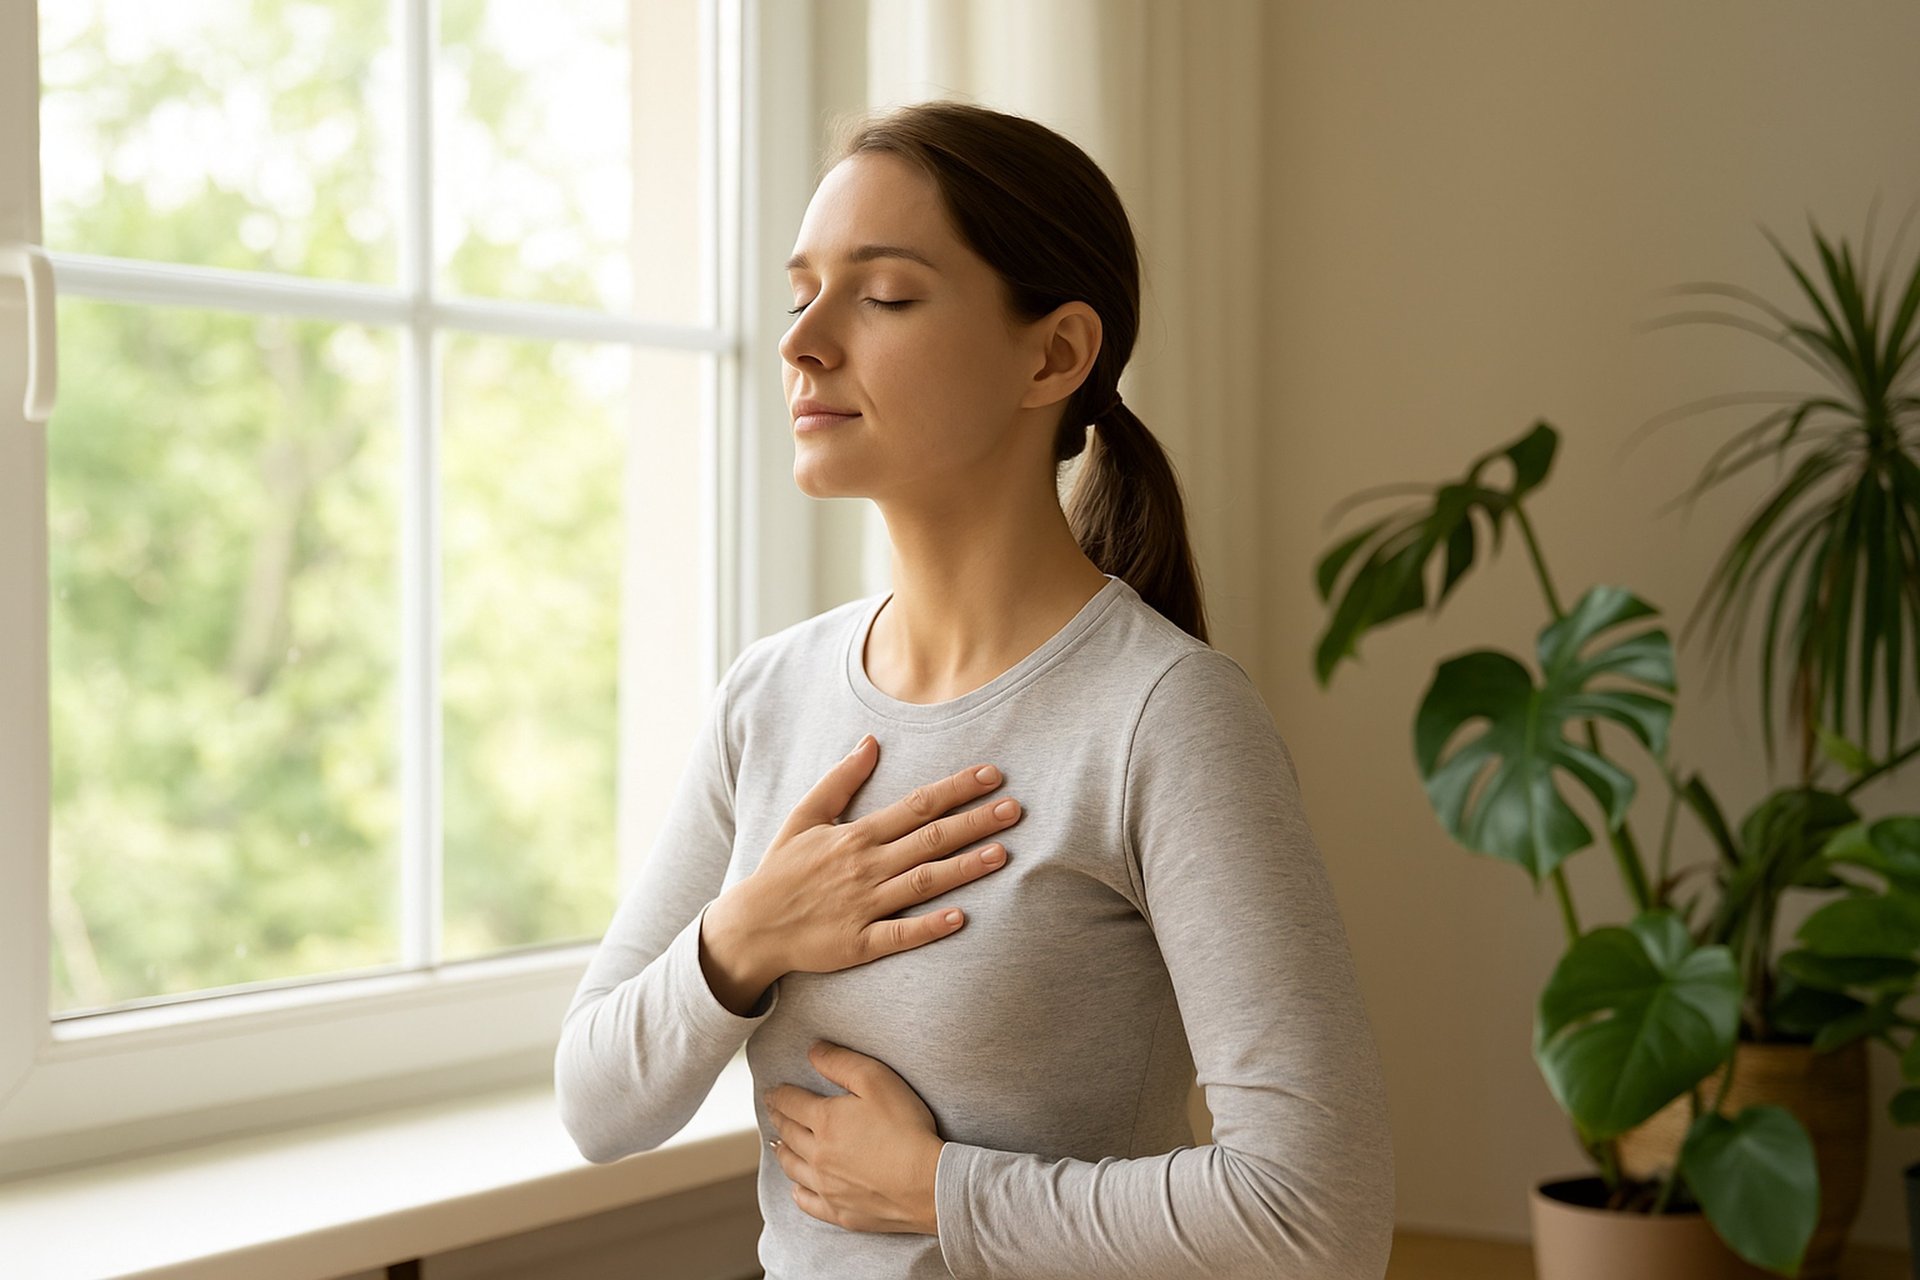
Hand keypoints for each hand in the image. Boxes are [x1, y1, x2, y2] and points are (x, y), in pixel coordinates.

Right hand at [724, 735, 1022, 982]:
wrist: (751, 926)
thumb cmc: (781, 869)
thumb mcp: (804, 816)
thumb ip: (839, 780)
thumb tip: (870, 742)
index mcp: (856, 835)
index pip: (917, 805)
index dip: (957, 789)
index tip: (993, 776)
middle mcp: (865, 867)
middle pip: (930, 839)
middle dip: (975, 822)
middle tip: (1016, 808)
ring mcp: (863, 905)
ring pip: (922, 883)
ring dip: (964, 868)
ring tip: (1003, 853)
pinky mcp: (859, 943)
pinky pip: (899, 934)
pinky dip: (929, 926)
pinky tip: (960, 918)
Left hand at [765, 1041, 944, 1234]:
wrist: (927, 1184)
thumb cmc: (906, 1128)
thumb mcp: (877, 1080)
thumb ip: (841, 1062)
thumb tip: (813, 1051)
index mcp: (824, 1121)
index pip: (791, 1103)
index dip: (779, 1094)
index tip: (773, 1092)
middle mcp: (818, 1154)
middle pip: (788, 1133)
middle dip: (778, 1119)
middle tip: (772, 1111)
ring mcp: (827, 1186)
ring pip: (793, 1168)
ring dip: (783, 1153)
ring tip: (778, 1145)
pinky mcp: (840, 1211)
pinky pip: (808, 1202)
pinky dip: (798, 1192)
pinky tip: (797, 1188)